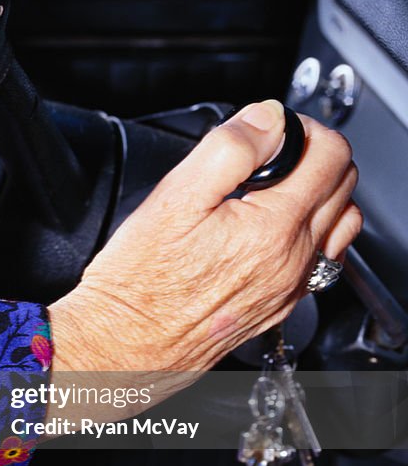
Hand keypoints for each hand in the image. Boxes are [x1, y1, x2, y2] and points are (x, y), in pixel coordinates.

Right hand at [49, 100, 360, 375]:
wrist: (123, 345)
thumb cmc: (137, 282)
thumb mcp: (172, 198)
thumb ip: (227, 150)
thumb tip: (267, 120)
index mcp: (272, 228)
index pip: (329, 153)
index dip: (301, 128)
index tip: (268, 131)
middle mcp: (292, 261)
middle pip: (342, 184)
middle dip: (312, 156)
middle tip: (265, 154)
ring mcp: (288, 288)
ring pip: (339, 224)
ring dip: (317, 194)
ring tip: (269, 189)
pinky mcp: (277, 308)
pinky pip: (320, 261)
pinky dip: (309, 234)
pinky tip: (268, 230)